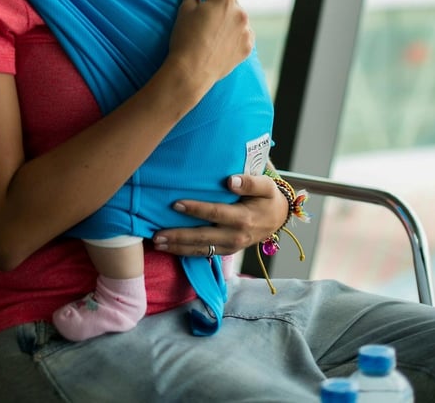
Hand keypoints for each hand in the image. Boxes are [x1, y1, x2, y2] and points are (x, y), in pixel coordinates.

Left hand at [152, 172, 288, 256]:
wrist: (277, 218)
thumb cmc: (268, 198)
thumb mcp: (266, 185)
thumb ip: (250, 182)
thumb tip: (230, 180)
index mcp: (243, 218)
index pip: (215, 213)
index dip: (195, 209)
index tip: (175, 204)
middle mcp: (235, 236)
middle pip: (203, 237)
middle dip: (178, 237)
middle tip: (156, 235)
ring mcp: (230, 246)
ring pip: (200, 250)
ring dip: (177, 248)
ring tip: (157, 244)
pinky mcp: (226, 251)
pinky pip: (204, 254)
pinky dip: (185, 252)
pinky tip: (170, 248)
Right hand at [165, 0, 253, 93]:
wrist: (192, 71)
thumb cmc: (185, 38)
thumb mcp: (185, 10)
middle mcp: (240, 11)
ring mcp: (246, 29)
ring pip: (236, 13)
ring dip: (226, 9)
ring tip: (213, 12)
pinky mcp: (247, 45)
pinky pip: (241, 31)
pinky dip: (233, 27)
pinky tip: (222, 31)